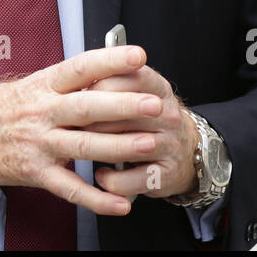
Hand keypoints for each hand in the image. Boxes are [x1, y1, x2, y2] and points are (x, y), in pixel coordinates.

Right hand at [0, 45, 166, 216]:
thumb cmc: (1, 108)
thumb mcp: (31, 85)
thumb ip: (66, 84)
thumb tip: (107, 71)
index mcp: (44, 84)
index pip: (81, 67)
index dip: (110, 60)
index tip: (138, 56)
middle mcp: (42, 111)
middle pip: (88, 106)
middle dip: (124, 105)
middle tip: (156, 104)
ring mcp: (38, 143)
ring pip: (84, 145)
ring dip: (119, 147)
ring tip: (149, 145)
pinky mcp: (34, 172)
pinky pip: (70, 188)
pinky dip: (97, 199)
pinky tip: (121, 203)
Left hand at [84, 63, 198, 200]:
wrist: (185, 153)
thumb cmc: (147, 119)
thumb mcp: (137, 93)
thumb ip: (110, 83)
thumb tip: (73, 87)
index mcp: (157, 87)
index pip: (127, 76)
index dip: (96, 86)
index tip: (76, 95)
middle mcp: (167, 114)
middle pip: (123, 112)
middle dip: (91, 119)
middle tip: (72, 125)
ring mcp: (169, 146)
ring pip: (126, 146)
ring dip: (98, 149)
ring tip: (82, 148)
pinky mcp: (165, 176)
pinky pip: (129, 180)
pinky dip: (110, 180)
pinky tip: (102, 175)